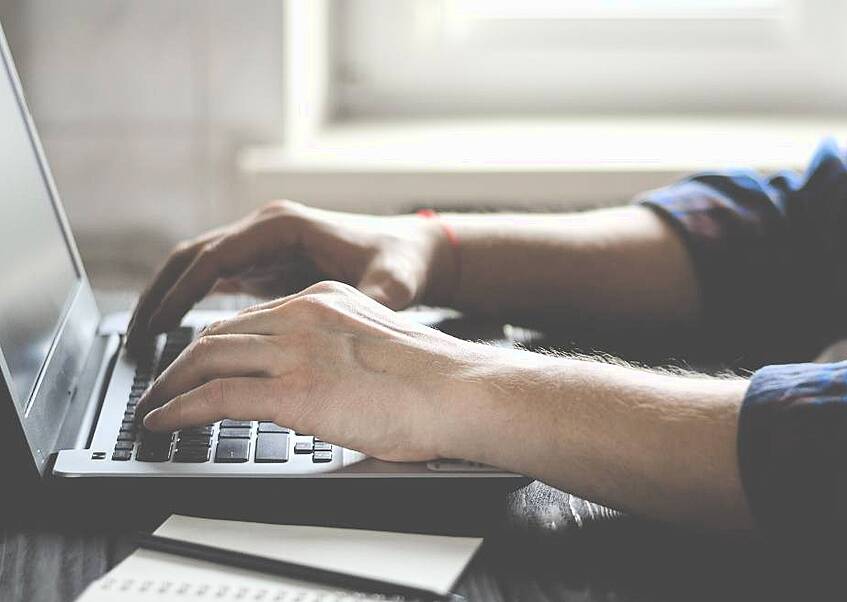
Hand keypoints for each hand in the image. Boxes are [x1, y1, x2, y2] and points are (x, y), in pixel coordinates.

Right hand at [126, 200, 454, 351]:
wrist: (418, 253)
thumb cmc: (403, 264)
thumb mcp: (391, 286)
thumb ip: (372, 302)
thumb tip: (362, 321)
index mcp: (284, 226)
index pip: (214, 255)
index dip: (181, 291)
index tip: (156, 325)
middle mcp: (268, 230)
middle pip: (193, 256)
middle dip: (160, 294)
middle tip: (133, 339)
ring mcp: (265, 245)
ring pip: (199, 267)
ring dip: (170, 298)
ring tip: (145, 341)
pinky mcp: (269, 263)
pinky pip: (218, 280)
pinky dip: (194, 304)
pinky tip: (181, 338)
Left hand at [135, 281, 491, 461]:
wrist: (461, 391)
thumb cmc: (437, 381)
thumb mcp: (379, 345)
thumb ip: (342, 350)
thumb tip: (328, 382)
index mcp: (327, 300)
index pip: (254, 316)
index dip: (219, 342)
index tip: (205, 361)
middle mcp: (304, 314)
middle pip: (220, 332)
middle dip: (184, 361)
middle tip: (167, 384)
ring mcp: (295, 350)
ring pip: (206, 358)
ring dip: (171, 385)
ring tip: (156, 406)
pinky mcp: (291, 390)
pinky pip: (213, 397)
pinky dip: (179, 410)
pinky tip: (165, 422)